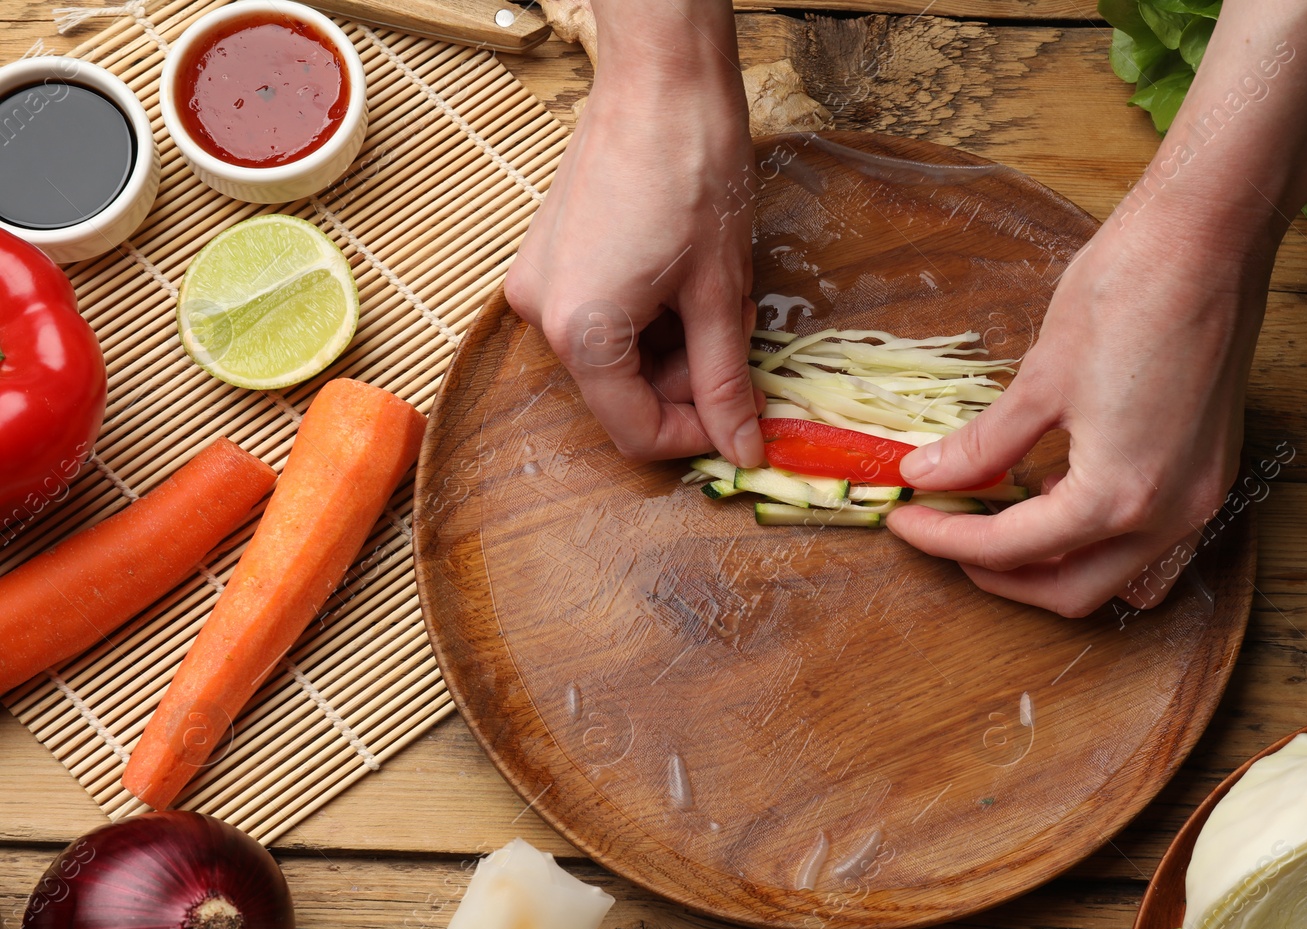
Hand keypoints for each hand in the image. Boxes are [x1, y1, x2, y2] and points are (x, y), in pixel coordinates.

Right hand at [505, 4, 765, 466]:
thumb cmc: (691, 170)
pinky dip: (650, 313)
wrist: (661, 77)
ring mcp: (540, 282)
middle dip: (690, 379)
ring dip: (674, 343)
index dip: (698, 436)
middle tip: (739, 335)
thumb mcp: (719, 293)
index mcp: (580, 332)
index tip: (743, 420)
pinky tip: (685, 274)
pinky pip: (603, 313)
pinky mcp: (550, 256)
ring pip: (618, 353)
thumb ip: (726, 381)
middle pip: (624, 392)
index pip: (636, 431)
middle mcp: (543, 314)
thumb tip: (742, 448)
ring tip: (716, 292)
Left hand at [885, 200, 1273, 616]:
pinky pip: (1143, 534)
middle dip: (1000, 576)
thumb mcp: (1040, 378)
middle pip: (1070, 590)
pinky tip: (1050, 491)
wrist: (1209, 235)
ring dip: (1049, 560)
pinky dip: (1090, 532)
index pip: (1014, 549)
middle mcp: (1170, 514)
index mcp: (1120, 496)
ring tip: (990, 518)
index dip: (947, 540)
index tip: (905, 519)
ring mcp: (1198, 496)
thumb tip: (928, 475)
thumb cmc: (1128, 291)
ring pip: (1112, 572)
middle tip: (945, 538)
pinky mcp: (1209, 470)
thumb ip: (985, 443)